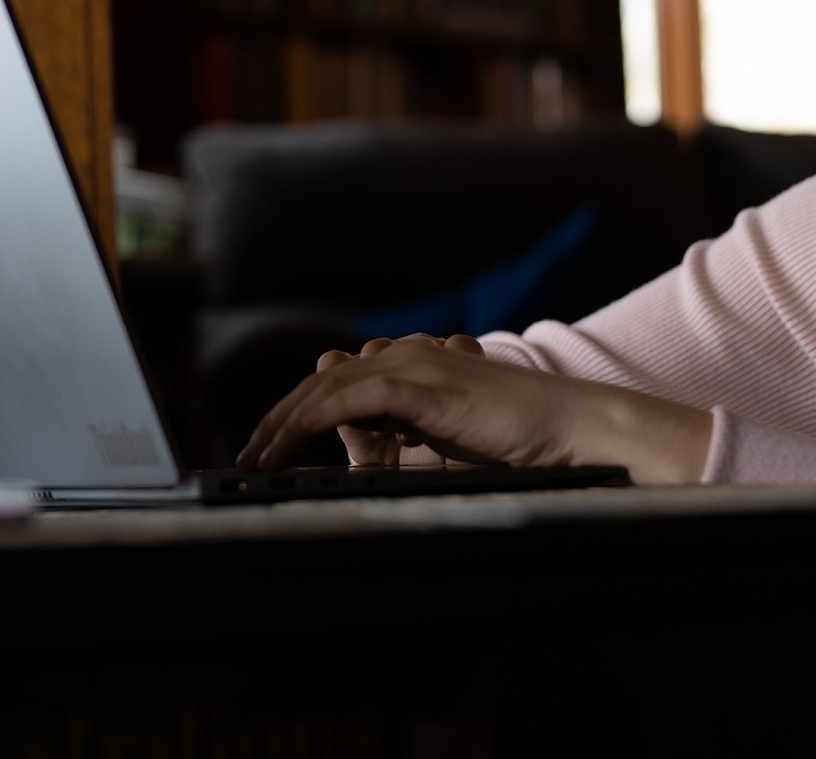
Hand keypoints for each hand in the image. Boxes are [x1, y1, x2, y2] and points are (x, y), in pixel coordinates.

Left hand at [235, 333, 714, 483]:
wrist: (569, 429)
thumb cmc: (519, 440)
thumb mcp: (447, 438)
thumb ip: (404, 433)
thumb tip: (355, 445)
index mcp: (415, 363)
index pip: (339, 382)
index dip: (296, 412)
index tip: (267, 447)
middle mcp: (407, 354)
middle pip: (321, 381)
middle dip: (277, 419)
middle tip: (246, 457)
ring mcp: (414, 364)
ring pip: (326, 387)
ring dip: (282, 426)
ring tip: (255, 460)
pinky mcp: (420, 385)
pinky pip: (347, 400)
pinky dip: (309, 425)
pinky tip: (286, 451)